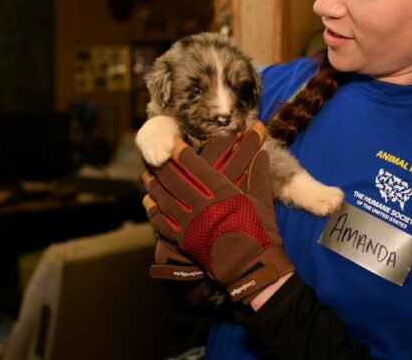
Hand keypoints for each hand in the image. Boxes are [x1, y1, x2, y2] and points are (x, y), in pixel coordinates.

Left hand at [144, 122, 293, 303]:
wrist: (253, 268)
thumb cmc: (261, 233)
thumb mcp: (263, 201)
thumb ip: (259, 174)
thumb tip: (263, 153)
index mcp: (221, 193)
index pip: (194, 166)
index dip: (180, 152)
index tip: (173, 142)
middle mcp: (202, 206)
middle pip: (174, 179)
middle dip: (162, 165)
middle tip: (154, 154)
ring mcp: (190, 225)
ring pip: (164, 199)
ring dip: (154, 185)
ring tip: (148, 175)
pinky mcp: (185, 241)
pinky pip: (162, 223)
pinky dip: (153, 210)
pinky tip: (149, 201)